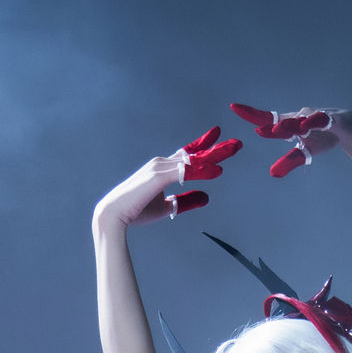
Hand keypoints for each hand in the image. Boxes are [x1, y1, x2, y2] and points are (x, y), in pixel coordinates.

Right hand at [95, 124, 243, 229]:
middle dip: (215, 148)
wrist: (114, 215)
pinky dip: (202, 171)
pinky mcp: (158, 177)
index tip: (217, 136)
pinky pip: (185, 172)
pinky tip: (217, 172)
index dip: (202, 146)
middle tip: (237, 144)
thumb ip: (186, 201)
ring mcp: (160, 167)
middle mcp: (162, 163)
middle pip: (193, 153)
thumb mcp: (167, 207)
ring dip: (214, 155)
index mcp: (162, 168)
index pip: (186, 154)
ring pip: (192, 160)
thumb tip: (207, 197)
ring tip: (233, 150)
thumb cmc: (137, 211)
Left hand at [230, 104, 351, 177]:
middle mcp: (298, 117)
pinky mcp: (328, 118)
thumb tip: (273, 174)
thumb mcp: (306, 153)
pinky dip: (312, 123)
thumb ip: (290, 162)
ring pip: (296, 120)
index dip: (250, 114)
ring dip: (285, 124)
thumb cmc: (323, 138)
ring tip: (274, 129)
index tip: (233, 107)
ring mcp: (312, 117)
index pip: (266, 119)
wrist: (348, 129)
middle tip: (237, 109)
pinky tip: (305, 127)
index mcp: (289, 124)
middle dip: (256, 114)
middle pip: (275, 117)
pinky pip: (319, 120)